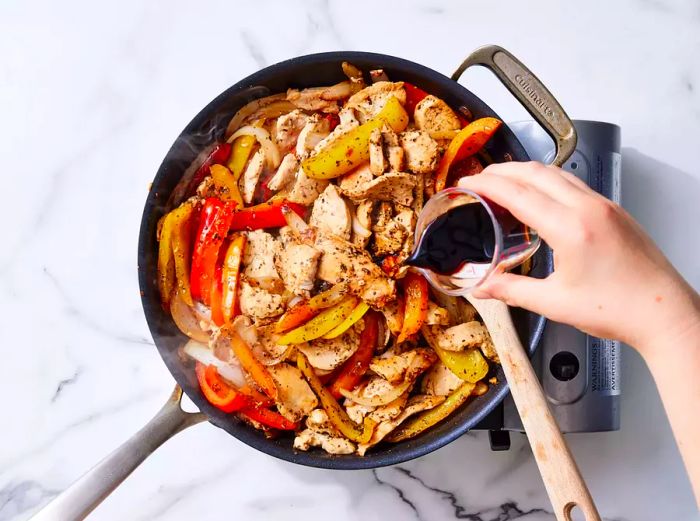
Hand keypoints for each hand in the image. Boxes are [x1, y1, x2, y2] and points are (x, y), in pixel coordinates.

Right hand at [458, 162, 699, 354]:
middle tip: (480, 178)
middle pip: (536, 172)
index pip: (518, 193)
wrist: (663, 313)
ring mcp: (605, 206)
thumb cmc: (618, 309)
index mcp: (571, 228)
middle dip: (502, 170)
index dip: (487, 185)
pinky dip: (548, 181)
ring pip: (557, 173)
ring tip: (504, 182)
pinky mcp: (614, 211)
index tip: (468, 183)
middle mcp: (590, 208)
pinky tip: (540, 196)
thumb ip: (512, 291)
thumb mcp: (554, 303)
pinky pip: (575, 184)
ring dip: (526, 172)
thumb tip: (484, 287)